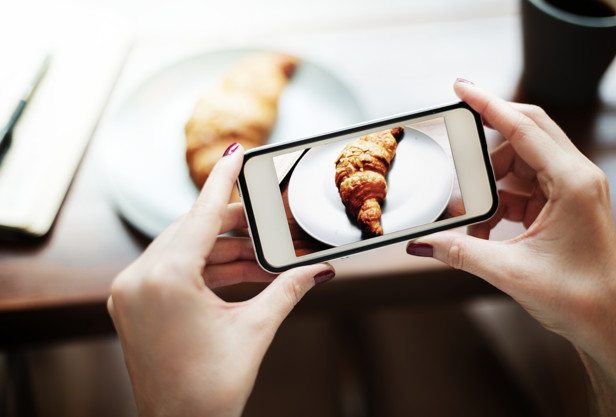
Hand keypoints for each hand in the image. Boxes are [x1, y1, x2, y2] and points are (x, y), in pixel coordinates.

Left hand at [108, 143, 333, 416]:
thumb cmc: (211, 388)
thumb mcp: (255, 329)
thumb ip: (287, 289)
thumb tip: (319, 269)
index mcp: (164, 278)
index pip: (200, 214)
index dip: (223, 180)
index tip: (236, 153)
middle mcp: (139, 278)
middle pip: (195, 231)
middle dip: (237, 227)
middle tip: (270, 221)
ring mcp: (131, 292)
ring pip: (186, 251)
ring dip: (227, 251)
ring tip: (266, 254)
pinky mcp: (134, 304)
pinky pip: (176, 271)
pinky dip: (209, 269)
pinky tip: (244, 270)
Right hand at [407, 80, 615, 414]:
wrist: (609, 322)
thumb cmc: (579, 297)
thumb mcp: (509, 271)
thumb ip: (459, 251)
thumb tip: (422, 242)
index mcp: (572, 182)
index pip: (524, 127)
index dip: (489, 104)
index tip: (461, 87)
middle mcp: (575, 177)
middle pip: (523, 135)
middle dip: (484, 146)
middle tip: (454, 148)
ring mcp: (569, 188)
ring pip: (518, 164)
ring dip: (488, 185)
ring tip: (468, 215)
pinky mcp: (562, 203)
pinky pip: (521, 188)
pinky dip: (497, 203)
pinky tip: (483, 229)